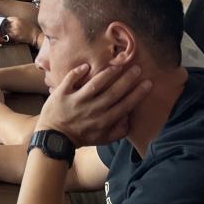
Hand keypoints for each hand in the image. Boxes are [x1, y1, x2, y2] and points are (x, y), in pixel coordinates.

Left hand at [4, 16, 40, 45]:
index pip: (8, 19)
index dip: (8, 21)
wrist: (35, 35)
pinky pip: (9, 34)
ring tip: (11, 31)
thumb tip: (10, 20)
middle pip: (6, 24)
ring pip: (6, 29)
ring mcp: (14, 31)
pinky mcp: (15, 36)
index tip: (8, 22)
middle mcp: (15, 24)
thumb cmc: (32, 28)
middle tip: (9, 27)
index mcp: (17, 19)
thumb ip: (17, 20)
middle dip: (7, 25)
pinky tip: (13, 34)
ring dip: (8, 30)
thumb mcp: (24, 21)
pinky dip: (9, 34)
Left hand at [37, 63, 152, 147]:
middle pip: (114, 92)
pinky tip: (86, 66)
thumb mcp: (103, 139)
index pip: (125, 105)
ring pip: (95, 84)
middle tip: (138, 68)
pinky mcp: (62, 94)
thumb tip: (130, 118)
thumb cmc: (81, 136)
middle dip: (127, 80)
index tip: (148, 83)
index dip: (138, 94)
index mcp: (104, 120)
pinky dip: (78, 73)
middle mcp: (93, 109)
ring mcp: (77, 101)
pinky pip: (70, 80)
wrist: (55, 137)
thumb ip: (119, 131)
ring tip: (118, 64)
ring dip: (107, 74)